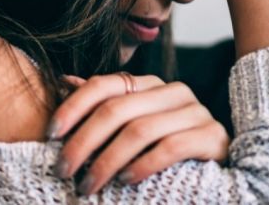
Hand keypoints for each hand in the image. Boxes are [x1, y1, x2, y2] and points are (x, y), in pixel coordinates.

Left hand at [49, 72, 229, 195]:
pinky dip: (143, 165)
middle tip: (63, 170)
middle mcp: (173, 91)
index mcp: (150, 85)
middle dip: (83, 142)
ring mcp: (195, 112)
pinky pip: (171, 147)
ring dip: (107, 161)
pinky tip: (125, 181)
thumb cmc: (166, 150)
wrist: (219, 170)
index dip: (72, 108)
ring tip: (88, 185)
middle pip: (117, 109)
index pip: (104, 85)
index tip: (49, 135)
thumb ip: (103, 106)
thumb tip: (64, 81)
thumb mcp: (132, 127)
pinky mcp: (212, 136)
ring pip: (140, 130)